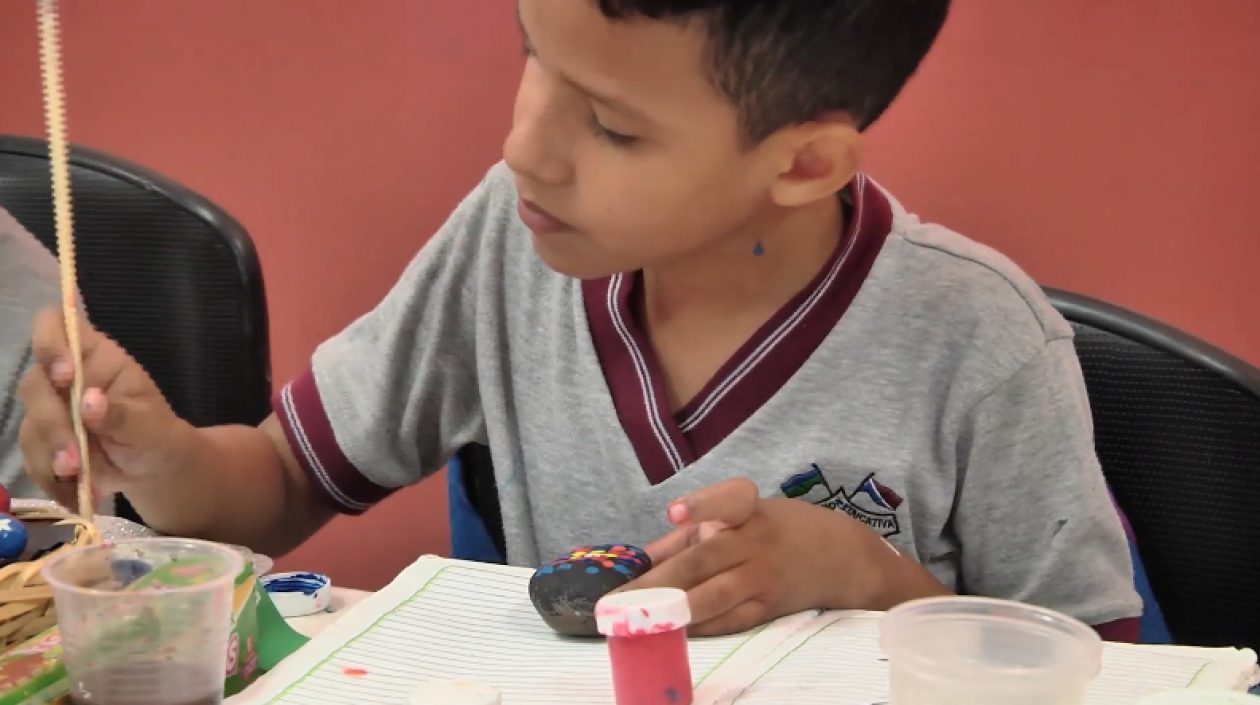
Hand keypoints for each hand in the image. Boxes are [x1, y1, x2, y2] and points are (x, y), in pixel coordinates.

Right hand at [17, 307, 184, 508]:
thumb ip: (122, 415)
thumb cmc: (155, 432)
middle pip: (34, 385)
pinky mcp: (42, 441)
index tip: (66, 376)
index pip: (55, 325)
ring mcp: (49, 409)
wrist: (152, 467)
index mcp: (95, 357)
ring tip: (78, 478)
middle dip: (52, 424)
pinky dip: (49, 478)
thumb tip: (90, 403)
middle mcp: (64, 378)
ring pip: (29, 425)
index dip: (50, 343)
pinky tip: (73, 492)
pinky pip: (31, 457)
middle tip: (75, 458)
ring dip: (49, 456)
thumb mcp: (150, 425)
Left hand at [622, 477, 894, 635]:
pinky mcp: (770, 607)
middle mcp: (755, 541)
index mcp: (746, 510)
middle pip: (702, 560)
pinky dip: (700, 627)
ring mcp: (763, 577)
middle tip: (617, 599)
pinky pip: (729, 620)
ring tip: (637, 620)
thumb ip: (690, 533)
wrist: (842, 557)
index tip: (673, 512)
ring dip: (673, 611)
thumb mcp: (741, 515)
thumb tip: (639, 558)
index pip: (727, 499)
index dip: (701, 505)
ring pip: (713, 596)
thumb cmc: (777, 529)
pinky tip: (671, 632)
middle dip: (657, 581)